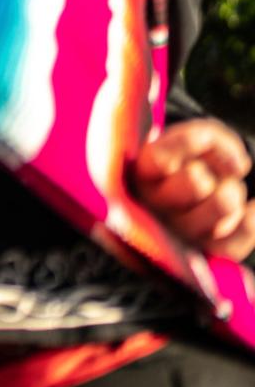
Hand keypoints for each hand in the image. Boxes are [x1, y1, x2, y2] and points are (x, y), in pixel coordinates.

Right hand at [133, 118, 254, 260]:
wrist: (189, 188)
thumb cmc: (187, 159)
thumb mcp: (191, 135)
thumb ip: (210, 137)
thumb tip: (237, 165)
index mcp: (143, 173)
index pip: (162, 159)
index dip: (190, 143)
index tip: (203, 139)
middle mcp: (156, 206)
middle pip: (196, 181)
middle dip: (211, 169)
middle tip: (208, 171)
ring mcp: (181, 232)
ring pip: (224, 203)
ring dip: (231, 189)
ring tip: (223, 190)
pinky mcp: (207, 251)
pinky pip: (242, 234)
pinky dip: (252, 218)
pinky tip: (251, 208)